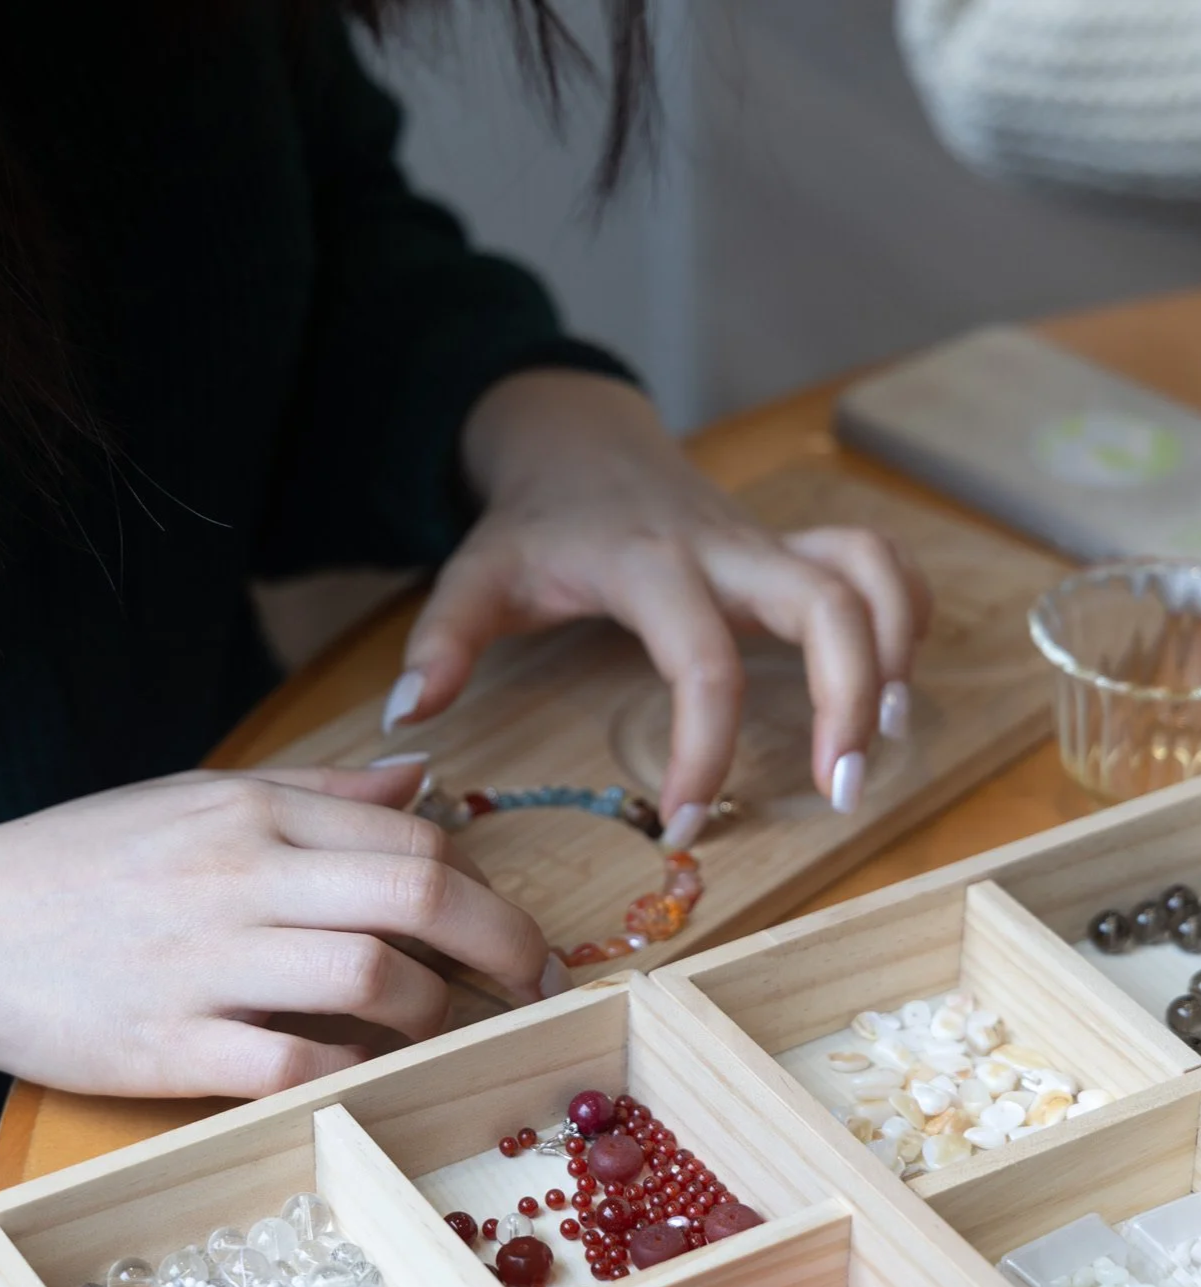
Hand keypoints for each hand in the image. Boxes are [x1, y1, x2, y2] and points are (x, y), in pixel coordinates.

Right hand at [0, 763, 560, 1097]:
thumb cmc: (85, 857)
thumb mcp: (198, 793)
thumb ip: (319, 787)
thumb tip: (422, 774)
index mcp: (252, 808)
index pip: (411, 836)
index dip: (483, 882)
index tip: (507, 922)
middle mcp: (239, 873)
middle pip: (416, 893)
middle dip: (503, 940)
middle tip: (537, 976)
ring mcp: (204, 961)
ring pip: (371, 976)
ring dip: (432, 1009)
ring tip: (442, 1022)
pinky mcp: (166, 1045)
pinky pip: (294, 1062)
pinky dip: (351, 1069)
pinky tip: (364, 1066)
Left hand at [382, 372, 931, 843]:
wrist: (577, 442)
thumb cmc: (533, 522)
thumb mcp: (475, 576)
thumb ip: (441, 642)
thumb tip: (409, 723)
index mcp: (646, 563)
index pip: (701, 659)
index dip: (704, 748)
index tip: (684, 821)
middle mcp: (723, 546)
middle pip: (827, 602)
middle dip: (848, 698)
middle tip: (840, 791)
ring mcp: (763, 541)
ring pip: (869, 572)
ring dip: (892, 654)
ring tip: (878, 742)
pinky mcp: (786, 544)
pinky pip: (874, 561)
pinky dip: (901, 614)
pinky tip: (889, 679)